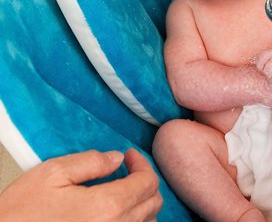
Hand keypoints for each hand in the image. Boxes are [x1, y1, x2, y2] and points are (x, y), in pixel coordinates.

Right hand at [0, 149, 162, 221]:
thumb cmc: (21, 213)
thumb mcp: (52, 174)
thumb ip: (91, 162)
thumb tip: (116, 158)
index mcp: (106, 206)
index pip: (147, 182)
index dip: (142, 164)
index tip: (130, 156)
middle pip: (152, 203)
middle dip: (145, 181)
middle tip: (130, 170)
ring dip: (143, 204)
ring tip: (126, 190)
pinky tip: (119, 213)